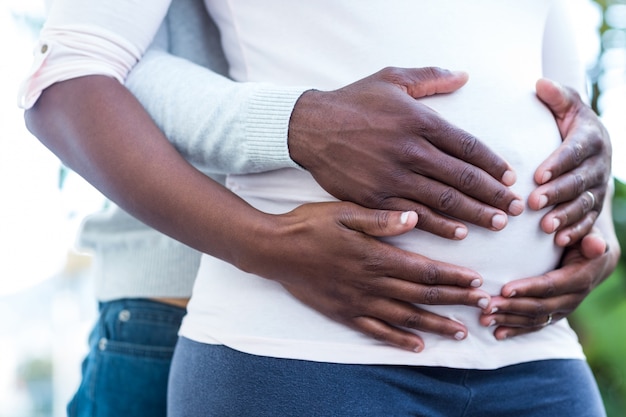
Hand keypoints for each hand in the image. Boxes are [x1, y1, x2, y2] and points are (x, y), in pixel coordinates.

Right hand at [242, 201, 490, 352]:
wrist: (274, 250)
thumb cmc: (309, 225)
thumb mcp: (344, 212)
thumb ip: (381, 219)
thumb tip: (414, 218)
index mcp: (375, 256)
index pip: (423, 270)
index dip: (452, 277)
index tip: (477, 281)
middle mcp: (371, 283)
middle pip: (421, 296)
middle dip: (454, 301)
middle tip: (482, 306)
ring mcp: (358, 302)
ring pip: (405, 317)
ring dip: (435, 325)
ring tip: (461, 331)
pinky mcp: (344, 313)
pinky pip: (376, 331)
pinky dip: (398, 340)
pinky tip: (417, 346)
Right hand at [288, 67, 524, 239]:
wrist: (310, 127)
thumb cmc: (353, 101)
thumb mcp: (391, 78)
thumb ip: (430, 77)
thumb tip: (464, 76)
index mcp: (418, 121)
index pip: (467, 146)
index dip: (492, 163)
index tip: (509, 177)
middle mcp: (410, 151)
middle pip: (463, 178)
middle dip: (493, 195)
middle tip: (515, 208)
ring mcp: (392, 178)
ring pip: (443, 201)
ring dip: (474, 214)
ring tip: (498, 224)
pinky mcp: (375, 199)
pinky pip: (414, 216)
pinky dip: (439, 227)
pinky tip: (459, 233)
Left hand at [479, 227, 619, 338]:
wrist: (595, 261)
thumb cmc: (584, 240)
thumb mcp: (592, 236)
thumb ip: (592, 240)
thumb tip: (596, 245)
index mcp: (580, 278)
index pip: (551, 285)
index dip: (528, 288)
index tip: (504, 288)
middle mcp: (572, 298)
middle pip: (539, 306)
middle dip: (511, 307)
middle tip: (486, 305)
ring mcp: (563, 310)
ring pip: (535, 319)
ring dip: (508, 320)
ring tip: (484, 319)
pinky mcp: (554, 315)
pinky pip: (535, 326)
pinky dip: (516, 331)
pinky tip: (497, 333)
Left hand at [529, 79, 611, 245]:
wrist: (589, 143)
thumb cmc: (568, 121)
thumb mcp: (566, 105)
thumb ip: (556, 96)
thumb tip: (540, 83)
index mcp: (590, 138)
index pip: (574, 152)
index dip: (557, 164)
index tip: (536, 175)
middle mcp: (599, 164)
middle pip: (579, 181)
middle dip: (557, 193)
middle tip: (533, 202)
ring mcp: (599, 186)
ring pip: (584, 203)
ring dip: (565, 215)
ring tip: (545, 226)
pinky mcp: (595, 204)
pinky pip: (588, 220)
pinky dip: (575, 231)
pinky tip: (558, 240)